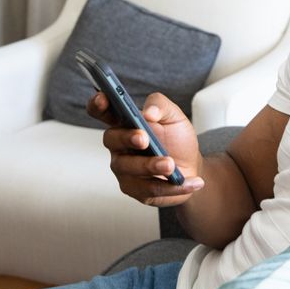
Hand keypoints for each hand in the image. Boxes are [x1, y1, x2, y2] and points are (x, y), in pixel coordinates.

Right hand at [88, 91, 204, 206]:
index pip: (103, 111)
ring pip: (129, 168)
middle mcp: (119, 145)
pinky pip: (148, 189)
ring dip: (151, 166)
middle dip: (127, 137)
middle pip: (111, 139)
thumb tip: (148, 112)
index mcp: (124, 122)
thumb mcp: (174, 116)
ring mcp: (124, 168)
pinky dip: (172, 186)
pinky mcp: (134, 189)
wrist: (191, 167)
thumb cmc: (176, 139)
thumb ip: (160, 105)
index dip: (98, 104)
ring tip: (171, 165)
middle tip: (144, 138)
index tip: (103, 99)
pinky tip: (190, 182)